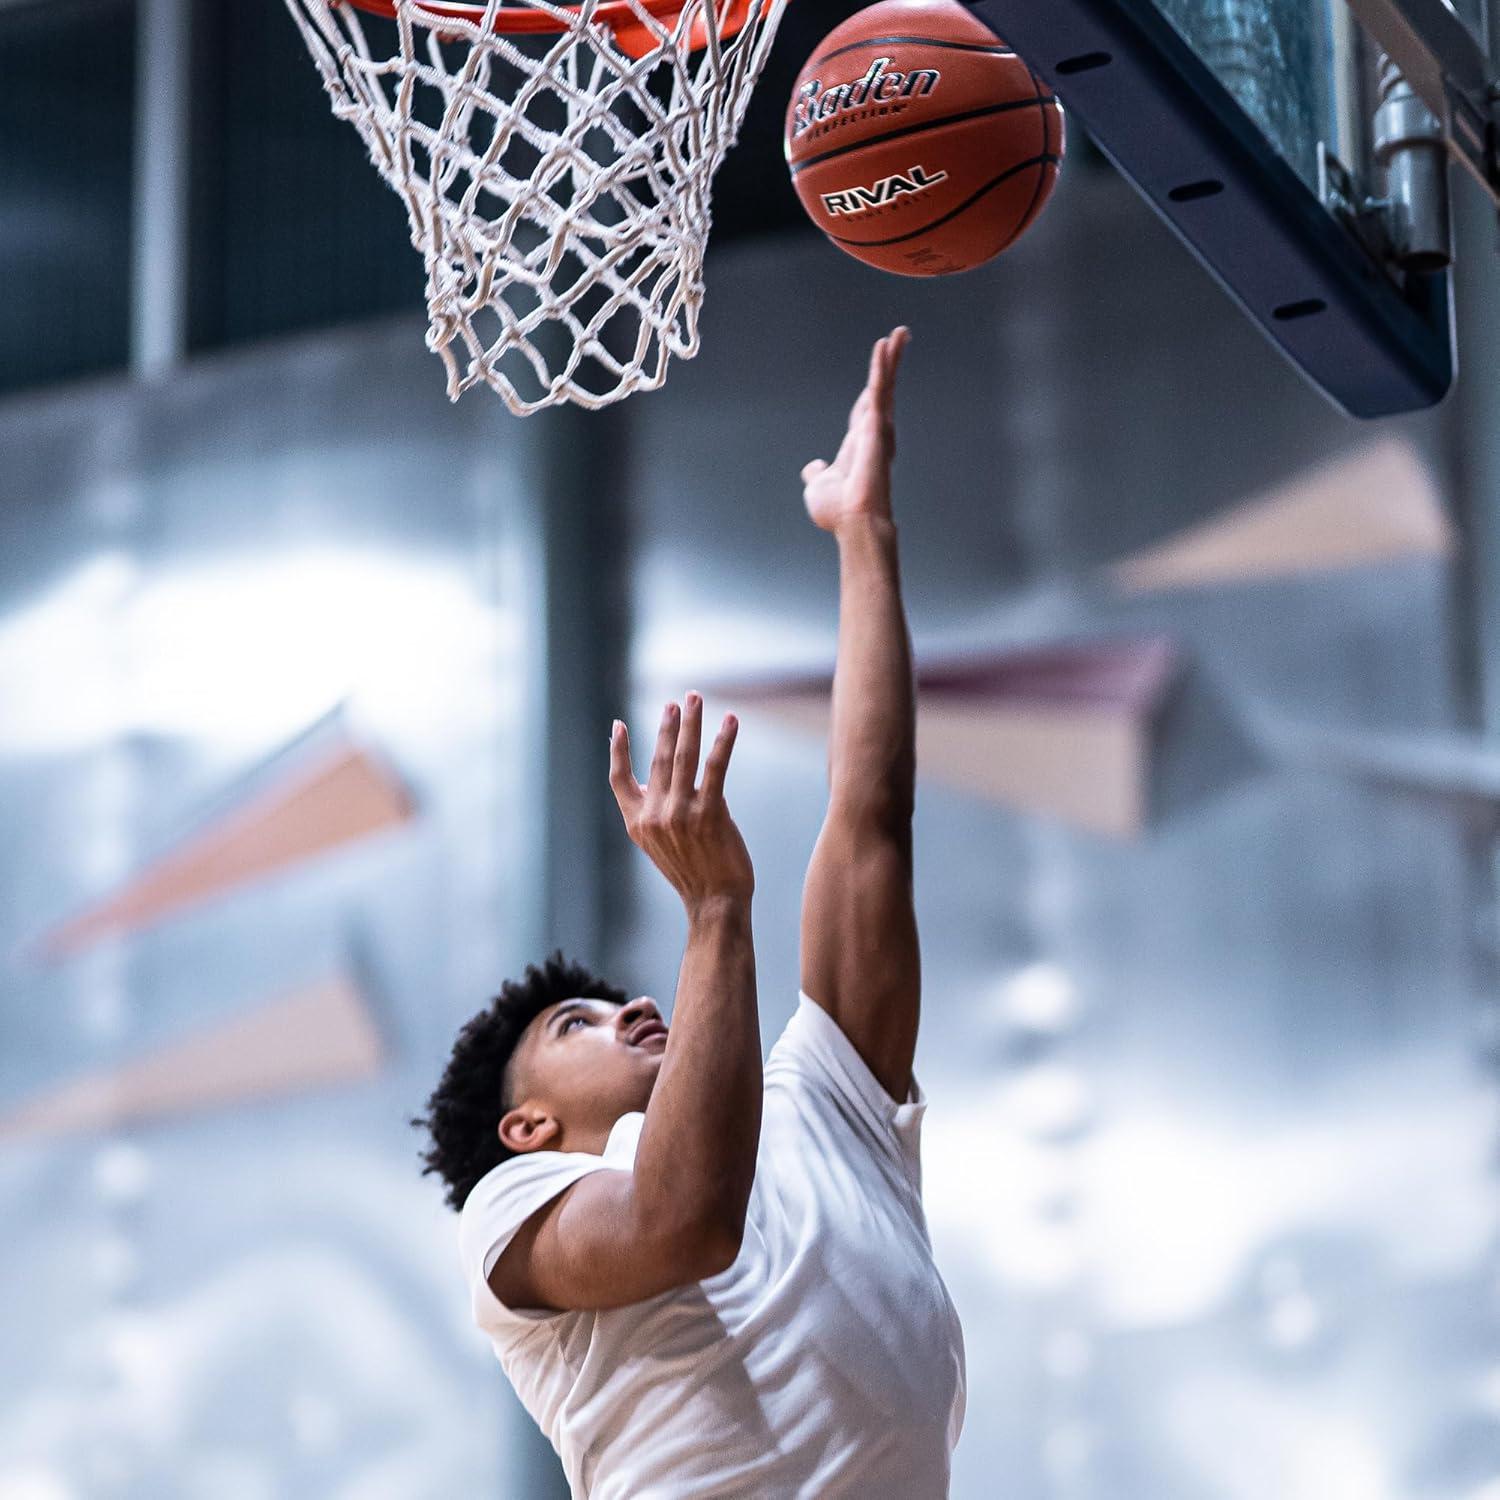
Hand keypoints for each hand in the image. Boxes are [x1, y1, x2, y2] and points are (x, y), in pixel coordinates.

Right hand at [608, 693, 753, 912]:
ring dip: (692, 723)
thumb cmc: (693, 872)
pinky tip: (730, 722)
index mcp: (638, 823)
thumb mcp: (661, 845)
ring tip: (696, 698)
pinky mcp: (710, 813)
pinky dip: (722, 741)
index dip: (618, 751)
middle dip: (669, 726)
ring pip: (684, 756)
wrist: (715, 902)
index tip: (619, 726)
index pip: (618, 780)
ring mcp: (681, 814)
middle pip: (660, 759)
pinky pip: (715, 767)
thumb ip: (655, 814)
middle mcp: (655, 816)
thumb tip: (665, 780)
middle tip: (677, 702)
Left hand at [801, 326, 909, 534]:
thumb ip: (817, 474)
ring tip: (899, 332)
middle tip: (899, 337)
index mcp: (858, 444)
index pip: (867, 408)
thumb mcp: (819, 487)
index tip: (881, 369)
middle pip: (881, 390)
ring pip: (884, 385)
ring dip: (890, 358)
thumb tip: (812, 468)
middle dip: (890, 364)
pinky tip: (884, 345)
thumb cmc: (838, 511)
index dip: (873, 387)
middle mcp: (871, 433)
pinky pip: (880, 389)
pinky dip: (881, 366)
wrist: (851, 521)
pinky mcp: (876, 425)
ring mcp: (877, 428)